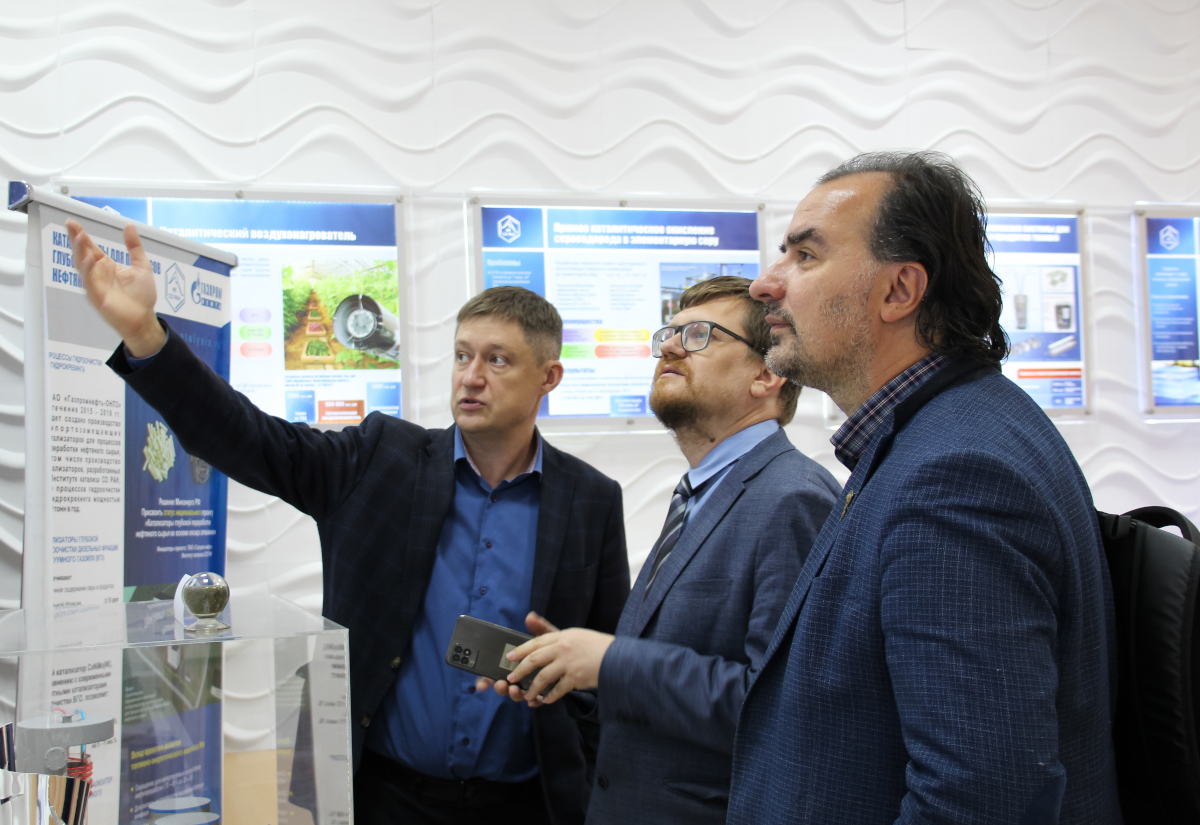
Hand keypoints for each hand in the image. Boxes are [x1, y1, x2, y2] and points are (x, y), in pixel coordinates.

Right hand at [66, 219, 164, 357]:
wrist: (144, 319)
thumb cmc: (142, 296)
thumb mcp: (141, 266)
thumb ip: (134, 246)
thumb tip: (129, 226)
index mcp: (107, 266)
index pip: (90, 248)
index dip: (81, 235)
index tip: (72, 223)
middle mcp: (98, 274)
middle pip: (83, 254)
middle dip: (76, 240)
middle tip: (71, 225)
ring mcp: (96, 285)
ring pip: (83, 266)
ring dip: (80, 252)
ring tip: (80, 237)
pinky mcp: (97, 297)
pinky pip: (90, 282)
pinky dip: (88, 270)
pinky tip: (88, 259)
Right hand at [477, 612, 558, 697]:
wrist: (578, 661)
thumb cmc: (559, 650)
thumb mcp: (550, 638)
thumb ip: (540, 629)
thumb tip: (530, 617)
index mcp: (518, 664)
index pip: (498, 671)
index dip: (487, 678)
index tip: (482, 683)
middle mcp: (522, 677)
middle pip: (504, 685)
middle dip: (500, 687)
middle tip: (501, 684)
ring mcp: (531, 687)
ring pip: (518, 694)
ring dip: (514, 694)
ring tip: (514, 690)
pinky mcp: (543, 695)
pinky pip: (536, 702)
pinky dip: (533, 702)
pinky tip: (533, 700)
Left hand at [496, 611, 614, 706]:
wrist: (616, 657)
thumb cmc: (593, 645)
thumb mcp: (572, 633)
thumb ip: (549, 629)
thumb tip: (529, 617)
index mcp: (562, 636)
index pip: (536, 642)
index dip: (521, 650)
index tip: (510, 657)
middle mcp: (564, 648)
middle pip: (535, 659)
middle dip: (521, 670)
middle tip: (512, 678)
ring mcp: (569, 664)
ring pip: (544, 677)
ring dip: (533, 688)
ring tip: (527, 695)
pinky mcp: (576, 678)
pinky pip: (558, 690)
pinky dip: (550, 697)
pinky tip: (544, 701)